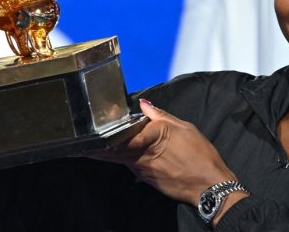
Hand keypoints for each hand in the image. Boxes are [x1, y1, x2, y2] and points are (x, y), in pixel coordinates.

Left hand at [96, 99, 244, 208]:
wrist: (210, 185)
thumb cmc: (200, 154)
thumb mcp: (183, 127)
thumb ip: (160, 116)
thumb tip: (144, 104)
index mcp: (152, 138)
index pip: (122, 137)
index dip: (104, 138)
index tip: (89, 136)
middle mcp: (144, 156)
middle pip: (115, 151)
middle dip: (97, 149)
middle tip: (79, 147)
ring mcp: (144, 170)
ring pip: (121, 160)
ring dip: (105, 156)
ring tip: (90, 150)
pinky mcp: (148, 179)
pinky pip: (132, 167)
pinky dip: (122, 161)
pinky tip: (117, 158)